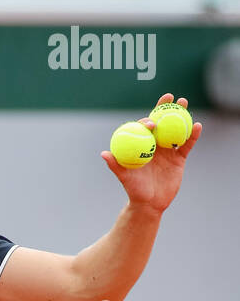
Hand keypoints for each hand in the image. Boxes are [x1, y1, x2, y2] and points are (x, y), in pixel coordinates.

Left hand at [100, 93, 201, 214]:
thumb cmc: (134, 189)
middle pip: (162, 122)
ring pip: (176, 129)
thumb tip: (104, 154)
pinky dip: (192, 135)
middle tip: (171, 97)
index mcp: (143, 145)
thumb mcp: (125, 177)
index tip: (152, 121)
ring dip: (181, 115)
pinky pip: (187, 144)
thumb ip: (116, 165)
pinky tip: (197, 126)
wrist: (150, 203)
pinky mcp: (179, 158)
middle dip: (166, 108)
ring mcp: (168, 150)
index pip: (146, 127)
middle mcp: (156, 145)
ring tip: (184, 103)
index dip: (149, 119)